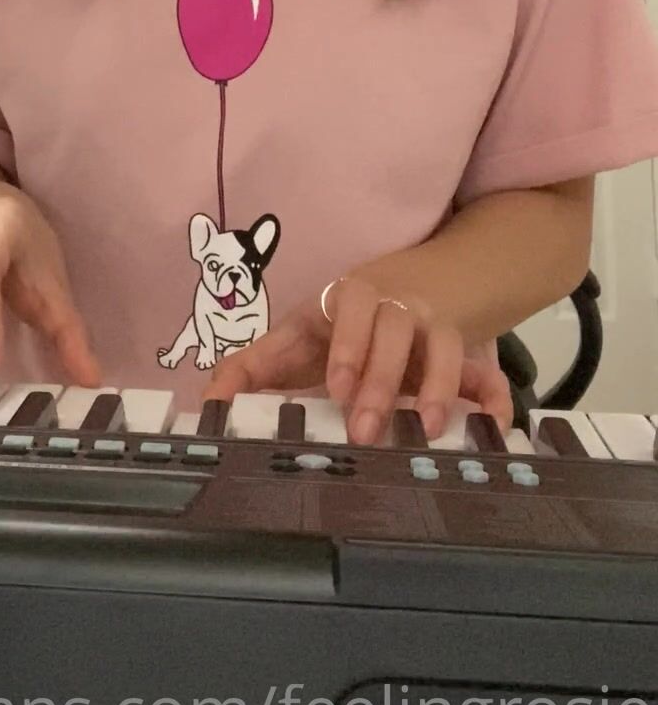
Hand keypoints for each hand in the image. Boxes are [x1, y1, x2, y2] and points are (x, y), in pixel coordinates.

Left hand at [202, 274, 513, 444]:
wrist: (435, 274)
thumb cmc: (351, 318)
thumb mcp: (304, 332)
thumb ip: (256, 364)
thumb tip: (209, 400)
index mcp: (351, 300)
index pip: (347, 312)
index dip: (346, 346)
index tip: (336, 387)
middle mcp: (395, 308)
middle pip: (392, 333)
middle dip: (382, 380)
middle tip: (366, 429)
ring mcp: (434, 327)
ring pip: (441, 347)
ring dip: (437, 386)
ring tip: (428, 428)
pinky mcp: (466, 350)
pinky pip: (486, 370)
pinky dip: (493, 395)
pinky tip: (495, 423)